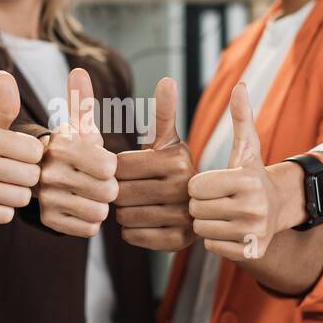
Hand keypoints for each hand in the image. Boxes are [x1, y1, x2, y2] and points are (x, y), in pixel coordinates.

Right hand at [0, 70, 43, 222]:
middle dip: (28, 175)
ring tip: (7, 185)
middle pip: (31, 176)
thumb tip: (5, 76)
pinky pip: (6, 216)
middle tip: (17, 172)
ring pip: (21, 198)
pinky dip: (4, 209)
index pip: (35, 151)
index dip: (32, 154)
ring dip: (18, 193)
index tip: (22, 154)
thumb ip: (4, 103)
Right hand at [37, 68, 118, 236]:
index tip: (98, 162)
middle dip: (106, 188)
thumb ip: (78, 101)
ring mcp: (43, 199)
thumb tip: (79, 71)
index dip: (110, 166)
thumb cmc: (60, 150)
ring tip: (83, 194)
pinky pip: (87, 229)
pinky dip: (87, 222)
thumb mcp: (70, 127)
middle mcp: (46, 172)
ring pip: (99, 212)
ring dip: (98, 205)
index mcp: (59, 146)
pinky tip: (75, 209)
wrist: (21, 176)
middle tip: (92, 181)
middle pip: (107, 191)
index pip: (110, 166)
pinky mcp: (44, 221)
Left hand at [114, 77, 194, 250]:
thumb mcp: (171, 141)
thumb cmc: (175, 169)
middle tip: (134, 190)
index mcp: (176, 160)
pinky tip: (146, 221)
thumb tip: (167, 80)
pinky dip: (132, 231)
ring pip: (125, 218)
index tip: (131, 171)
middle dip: (119, 192)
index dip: (116, 170)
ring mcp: (183, 218)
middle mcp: (183, 189)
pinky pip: (133, 237)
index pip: (119, 168)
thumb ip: (164, 112)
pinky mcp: (178, 242)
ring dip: (125, 213)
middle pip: (120, 194)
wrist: (207, 207)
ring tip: (141, 205)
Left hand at [187, 82, 283, 260]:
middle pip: (195, 208)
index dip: (199, 184)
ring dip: (205, 221)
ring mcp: (252, 233)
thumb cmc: (253, 175)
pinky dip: (214, 238)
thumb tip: (239, 85)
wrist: (280, 209)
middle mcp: (252, 208)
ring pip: (200, 228)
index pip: (195, 186)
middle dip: (200, 203)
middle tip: (216, 200)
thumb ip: (241, 117)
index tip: (213, 183)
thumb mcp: (247, 146)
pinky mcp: (250, 252)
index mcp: (246, 181)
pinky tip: (227, 228)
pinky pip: (210, 246)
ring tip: (220, 213)